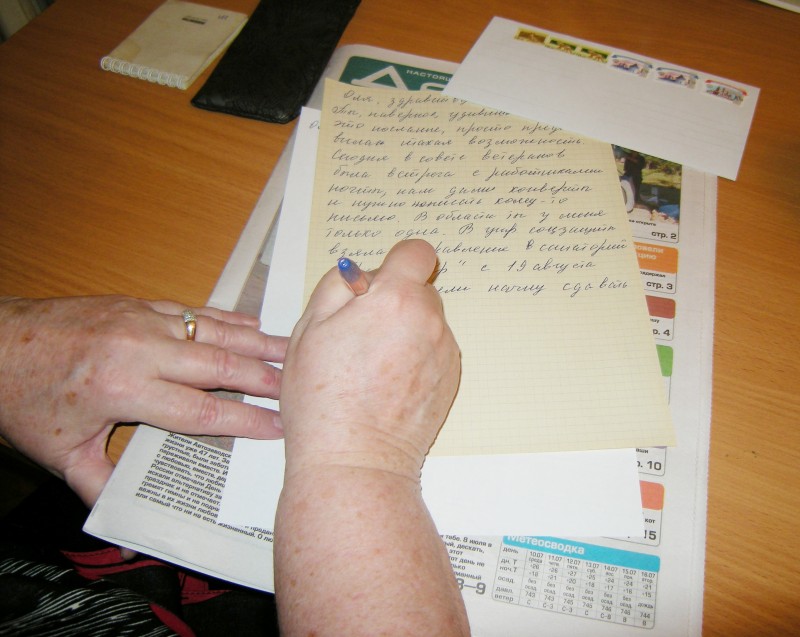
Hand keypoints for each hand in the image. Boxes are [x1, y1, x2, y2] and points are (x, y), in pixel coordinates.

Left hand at [0, 295, 286, 506]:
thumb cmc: (23, 395)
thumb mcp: (59, 451)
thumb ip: (100, 482)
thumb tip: (132, 514)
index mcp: (122, 389)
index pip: (199, 410)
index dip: (243, 421)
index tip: (277, 428)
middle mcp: (139, 349)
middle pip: (219, 366)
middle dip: (264, 379)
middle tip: (299, 389)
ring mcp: (142, 321)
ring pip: (215, 332)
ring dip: (257, 342)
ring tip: (292, 350)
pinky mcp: (139, 304)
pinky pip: (196, 310)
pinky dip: (229, 319)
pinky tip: (253, 325)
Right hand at [275, 241, 467, 635]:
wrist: (356, 459)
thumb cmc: (324, 398)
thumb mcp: (309, 328)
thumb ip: (338, 287)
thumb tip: (359, 275)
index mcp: (395, 299)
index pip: (416, 252)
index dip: (396, 262)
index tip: (380, 281)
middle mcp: (430, 320)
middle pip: (419, 289)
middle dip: (393, 300)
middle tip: (359, 333)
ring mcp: (445, 351)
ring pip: (426, 322)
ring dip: (405, 330)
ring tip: (370, 367)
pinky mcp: (451, 378)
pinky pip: (434, 351)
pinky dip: (415, 358)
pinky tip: (387, 385)